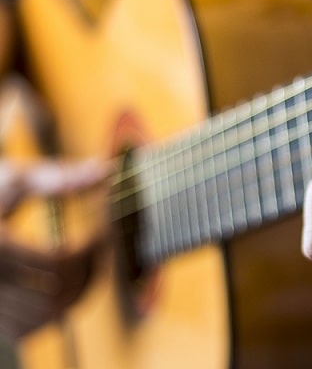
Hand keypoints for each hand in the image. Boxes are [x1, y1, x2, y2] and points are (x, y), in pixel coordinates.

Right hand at [0, 159, 110, 339]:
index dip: (92, 248)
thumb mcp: (17, 178)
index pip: (59, 262)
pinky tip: (66, 283)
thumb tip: (106, 170)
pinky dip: (54, 311)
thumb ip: (60, 177)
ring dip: (77, 293)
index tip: (105, 232)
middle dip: (90, 272)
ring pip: (46, 316)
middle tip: (103, 249)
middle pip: (57, 293)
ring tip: (89, 264)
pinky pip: (28, 328)